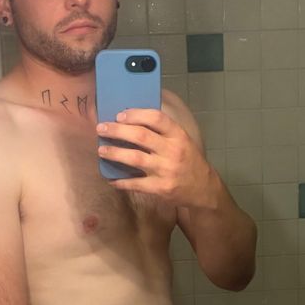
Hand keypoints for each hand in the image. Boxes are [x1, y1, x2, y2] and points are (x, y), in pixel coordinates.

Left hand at [97, 109, 219, 208]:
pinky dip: (121, 181)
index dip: (136, 114)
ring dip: (115, 153)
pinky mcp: (160, 188)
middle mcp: (173, 151)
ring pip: (135, 158)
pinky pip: (136, 183)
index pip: (156, 118)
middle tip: (101, 129)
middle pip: (141, 136)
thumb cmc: (188, 160)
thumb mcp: (182, 140)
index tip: (120, 115)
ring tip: (102, 150)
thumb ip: (163, 131)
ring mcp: (166, 170)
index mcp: (178, 135)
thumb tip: (131, 119)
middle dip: (117, 131)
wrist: (203, 189)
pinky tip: (111, 178)